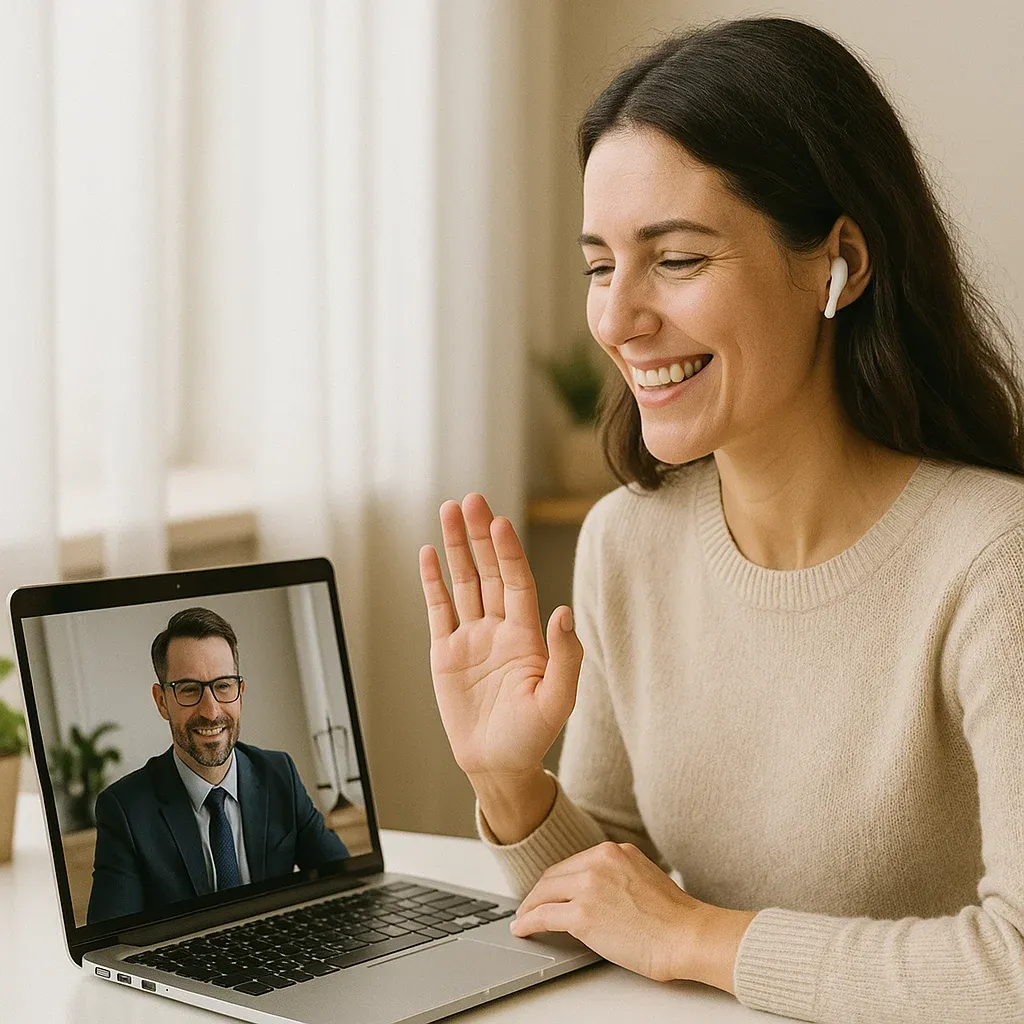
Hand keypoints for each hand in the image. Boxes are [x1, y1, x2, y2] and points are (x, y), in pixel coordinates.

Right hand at [418, 493, 583, 778]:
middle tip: (471, 500)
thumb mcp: (557, 701)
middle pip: (487, 571)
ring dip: (457, 547)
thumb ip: (564, 657)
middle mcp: (498, 628)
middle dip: (480, 536)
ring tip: (449, 512)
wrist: (497, 765)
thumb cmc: (531, 736)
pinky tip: (430, 553)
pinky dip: (433, 581)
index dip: (508, 552)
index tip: (499, 522)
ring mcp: (471, 637)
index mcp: (527, 635)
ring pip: (462, 582)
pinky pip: (439, 609)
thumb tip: (562, 613)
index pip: (516, 582)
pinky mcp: (445, 653)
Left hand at [510, 842, 724, 984]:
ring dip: (530, 907)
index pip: (573, 864)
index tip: (550, 892)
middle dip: (540, 893)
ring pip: (545, 894)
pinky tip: (523, 929)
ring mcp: (588, 886)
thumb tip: (595, 891)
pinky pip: (543, 916)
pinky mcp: (582, 915)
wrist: (687, 935)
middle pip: (554, 876)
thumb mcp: (642, 876)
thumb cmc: (673, 917)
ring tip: (523, 919)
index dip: (557, 881)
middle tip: (530, 906)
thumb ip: (616, 875)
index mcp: (613, 851)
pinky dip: (528, 922)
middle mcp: (598, 861)